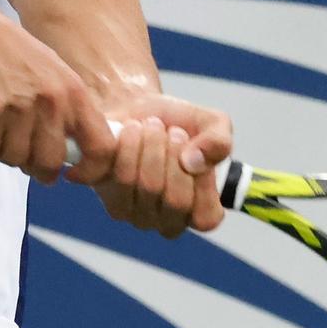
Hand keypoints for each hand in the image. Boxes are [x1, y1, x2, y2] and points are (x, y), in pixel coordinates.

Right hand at [0, 0, 114, 184]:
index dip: (89, 171)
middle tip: (20, 152)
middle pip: (50, 163)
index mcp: (74, 93)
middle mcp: (51, 101)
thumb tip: (71, 159)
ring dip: (2, 153)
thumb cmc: (13, 54)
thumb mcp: (54, 74)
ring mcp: (20, 106)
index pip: (100, 147)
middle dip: (33, 166)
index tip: (69, 174)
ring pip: (15, 159)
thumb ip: (67, 112)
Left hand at [89, 94, 233, 237]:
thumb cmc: (176, 122)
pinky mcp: (107, 197)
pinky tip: (129, 131)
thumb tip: (194, 163)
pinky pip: (119, 177)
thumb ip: (219, 142)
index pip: (205, 218)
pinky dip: (127, 146)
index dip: (201, 182)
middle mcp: (167, 220)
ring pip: (146, 188)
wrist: (134, 107)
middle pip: (174, 200)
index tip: (194, 148)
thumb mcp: (211, 123)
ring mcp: (135, 213)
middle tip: (172, 130)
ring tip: (149, 125)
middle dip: (174, 155)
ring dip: (150, 146)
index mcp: (199, 211)